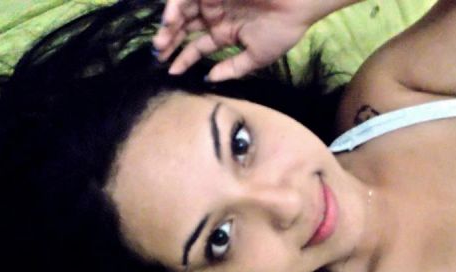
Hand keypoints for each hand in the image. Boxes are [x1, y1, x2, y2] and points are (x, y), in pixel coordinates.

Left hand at [153, 0, 321, 81]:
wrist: (297, 2)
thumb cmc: (283, 29)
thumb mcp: (257, 57)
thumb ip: (233, 69)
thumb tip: (210, 80)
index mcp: (228, 32)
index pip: (199, 47)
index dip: (184, 58)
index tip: (171, 71)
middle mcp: (218, 14)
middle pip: (186, 28)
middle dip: (170, 42)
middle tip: (158, 55)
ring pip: (182, 12)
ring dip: (168, 27)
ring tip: (160, 44)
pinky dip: (175, 7)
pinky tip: (170, 22)